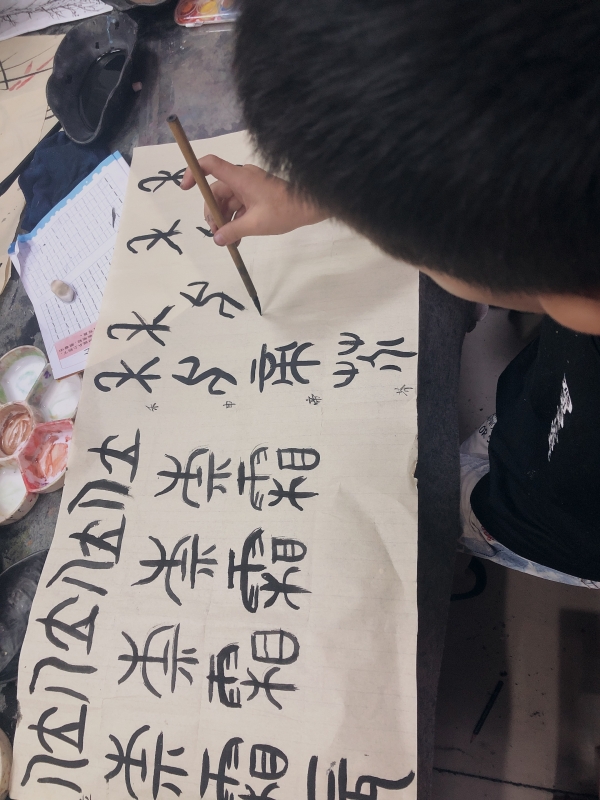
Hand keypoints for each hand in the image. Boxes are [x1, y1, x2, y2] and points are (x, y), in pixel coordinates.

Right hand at [180, 156, 328, 245]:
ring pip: (227, 201)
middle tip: (216, 233)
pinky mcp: (256, 195)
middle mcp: (242, 178)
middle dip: (212, 212)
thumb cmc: (284, 211)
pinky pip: (238, 206)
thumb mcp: (255, 224)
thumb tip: (216, 239)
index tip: (185, 187)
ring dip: (224, 220)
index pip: (210, 165)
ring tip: (228, 241)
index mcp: (240, 178)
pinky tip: (236, 239)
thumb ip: (233, 231)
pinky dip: (235, 220)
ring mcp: (249, 186)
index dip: (194, 171)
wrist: (309, 208)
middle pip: (216, 191)